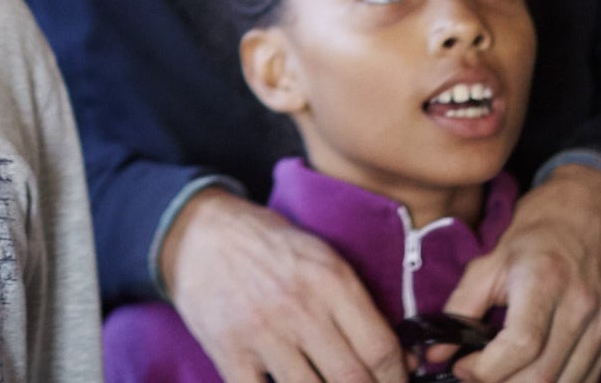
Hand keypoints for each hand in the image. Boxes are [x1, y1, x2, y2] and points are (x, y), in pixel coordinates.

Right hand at [161, 188, 405, 382]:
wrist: (200, 233)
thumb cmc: (270, 247)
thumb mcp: (322, 258)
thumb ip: (359, 306)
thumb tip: (400, 360)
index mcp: (330, 279)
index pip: (380, 349)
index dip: (398, 380)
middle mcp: (298, 307)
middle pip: (352, 379)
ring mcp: (261, 332)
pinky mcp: (229, 351)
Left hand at [445, 165, 600, 382]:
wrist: (594, 209)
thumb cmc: (539, 229)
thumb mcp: (491, 258)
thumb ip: (460, 306)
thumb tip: (434, 353)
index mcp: (546, 279)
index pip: (521, 345)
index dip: (486, 368)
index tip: (461, 366)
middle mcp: (581, 305)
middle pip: (542, 375)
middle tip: (473, 375)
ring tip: (499, 377)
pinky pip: (585, 380)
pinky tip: (528, 375)